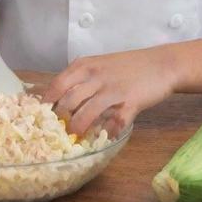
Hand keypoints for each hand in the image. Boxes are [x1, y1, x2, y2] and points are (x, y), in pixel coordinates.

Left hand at [44, 46, 179, 137]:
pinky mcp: (130, 103)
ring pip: (87, 113)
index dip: (46, 103)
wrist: (160, 64)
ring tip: (75, 138)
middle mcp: (95, 76)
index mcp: (85, 66)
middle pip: (68, 101)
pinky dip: (108, 132)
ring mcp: (113, 90)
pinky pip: (115, 122)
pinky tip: (105, 137)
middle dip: (60, 120)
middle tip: (57, 132)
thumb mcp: (99, 65)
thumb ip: (81, 78)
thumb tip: (59, 99)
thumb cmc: (127, 66)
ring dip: (78, 128)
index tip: (40, 117)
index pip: (57, 85)